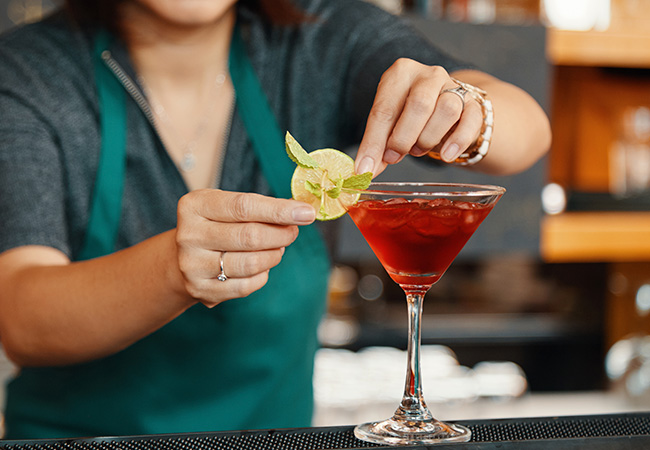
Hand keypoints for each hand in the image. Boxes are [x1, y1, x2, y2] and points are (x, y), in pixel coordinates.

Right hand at [175, 189, 315, 306]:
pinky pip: (246, 285)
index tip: (306, 213)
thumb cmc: (216, 225)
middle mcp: (189, 235)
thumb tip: (300, 210)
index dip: (279, 210)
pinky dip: (262, 275)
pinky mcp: (201, 290)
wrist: (184, 257)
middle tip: (293, 232)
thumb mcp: (228, 206)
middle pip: (249, 236)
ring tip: (278, 248)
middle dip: (281, 235)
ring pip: (251, 263)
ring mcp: (192, 265)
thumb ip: (260, 207)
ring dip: (274, 255)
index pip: (244, 206)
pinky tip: (262, 266)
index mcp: (195, 205)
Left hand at [354, 59, 483, 175]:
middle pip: (419, 105)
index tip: (365, 168)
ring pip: (447, 109)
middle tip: (394, 157)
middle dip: (403, 137)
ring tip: (418, 150)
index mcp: (400, 73)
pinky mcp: (474, 104)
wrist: (443, 106)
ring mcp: (454, 87)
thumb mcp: (389, 125)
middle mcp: (428, 75)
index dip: (373, 142)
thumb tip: (365, 171)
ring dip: (428, 137)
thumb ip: (378, 145)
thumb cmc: (409, 115)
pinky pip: (471, 121)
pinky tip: (446, 156)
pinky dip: (458, 141)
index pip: (384, 109)